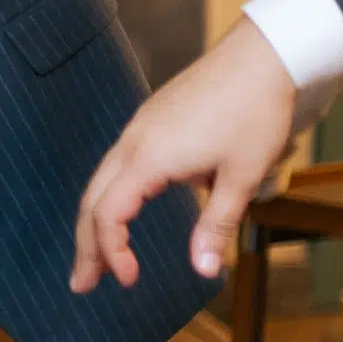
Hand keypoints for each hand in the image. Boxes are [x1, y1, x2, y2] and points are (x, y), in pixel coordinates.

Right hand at [71, 17, 296, 293]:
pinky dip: (110, 196)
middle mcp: (132, 143)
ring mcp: (138, 129)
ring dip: (96, 221)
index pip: (109, 214)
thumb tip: (204, 269)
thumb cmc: (254, 113)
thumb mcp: (240, 176)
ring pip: (101, 181)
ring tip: (99, 255)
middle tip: (82, 284)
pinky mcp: (150, 121)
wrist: (261, 57)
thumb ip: (217, 225)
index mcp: (148, 159)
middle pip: (92, 200)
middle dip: (85, 246)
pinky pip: (116, 165)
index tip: (131, 280)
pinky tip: (126, 209)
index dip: (112, 251)